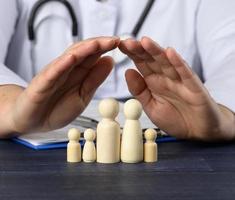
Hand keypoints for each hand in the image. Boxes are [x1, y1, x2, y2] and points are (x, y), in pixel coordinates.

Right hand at [7, 36, 118, 133]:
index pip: (93, 55)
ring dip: (83, 49)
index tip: (120, 43)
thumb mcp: (83, 96)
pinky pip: (52, 73)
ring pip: (69, 58)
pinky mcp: (42, 84)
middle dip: (99, 45)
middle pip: (83, 52)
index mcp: (78, 72)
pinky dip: (62, 65)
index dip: (106, 48)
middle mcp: (67, 69)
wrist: (34, 121)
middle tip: (115, 40)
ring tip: (98, 44)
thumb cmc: (57, 108)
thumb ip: (94, 79)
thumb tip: (109, 61)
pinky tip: (72, 58)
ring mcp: (54, 74)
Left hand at [119, 37, 234, 140]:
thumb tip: (127, 71)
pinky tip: (170, 53)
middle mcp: (166, 77)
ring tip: (144, 42)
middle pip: (152, 59)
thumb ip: (139, 90)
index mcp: (154, 82)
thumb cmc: (175, 119)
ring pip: (167, 62)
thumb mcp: (150, 107)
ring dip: (156, 51)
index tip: (120, 45)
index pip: (141, 63)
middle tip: (128, 41)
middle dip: (140, 50)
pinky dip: (178, 63)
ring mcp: (180, 80)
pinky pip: (185, 73)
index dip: (132, 54)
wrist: (197, 132)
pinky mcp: (194, 86)